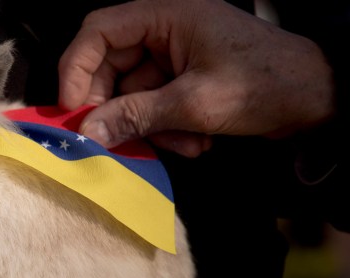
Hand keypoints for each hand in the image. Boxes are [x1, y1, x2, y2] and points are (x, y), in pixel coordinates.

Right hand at [58, 0, 334, 155]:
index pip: (101, 31)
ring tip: (182, 144)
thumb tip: (87, 132)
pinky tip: (196, 143)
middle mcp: (166, 33)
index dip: (78, 68)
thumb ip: (138, 115)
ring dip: (149, 125)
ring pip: (133, 93)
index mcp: (168, 19)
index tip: (71, 109)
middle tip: (115, 140)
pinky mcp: (185, 83)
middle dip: (116, 107)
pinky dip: (168, 129)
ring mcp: (176, 59)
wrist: (321, 100)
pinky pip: (155, 106)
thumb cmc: (264, 86)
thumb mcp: (197, 103)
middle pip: (112, 67)